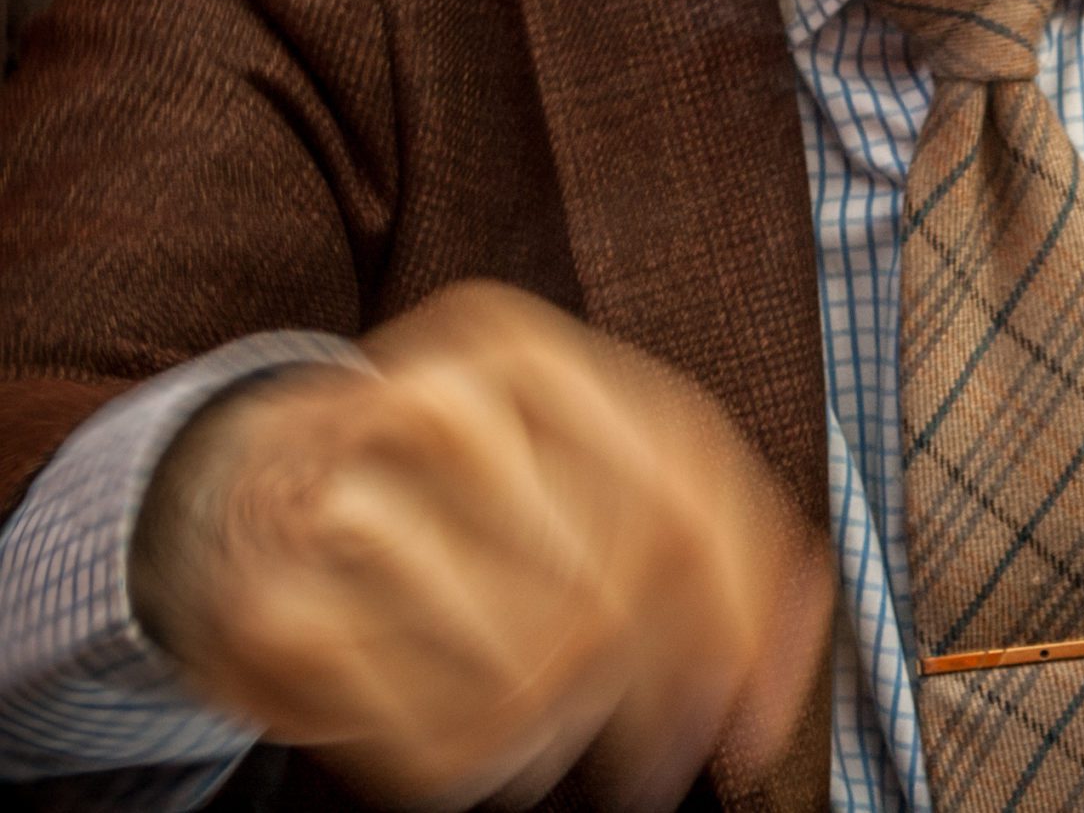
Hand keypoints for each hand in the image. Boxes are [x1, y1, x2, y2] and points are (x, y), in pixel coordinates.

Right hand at [131, 281, 831, 810]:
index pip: (682, 490)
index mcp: (522, 349)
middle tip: (665, 758)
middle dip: (663, 698)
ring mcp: (341, 499)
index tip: (763, 713)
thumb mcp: (567, 444)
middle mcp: (434, 404)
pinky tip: (465, 738)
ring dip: (560, 731)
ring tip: (545, 725)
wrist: (248, 486)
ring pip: (532, 669)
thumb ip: (690, 509)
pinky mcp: (274, 610)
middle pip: (616, 589)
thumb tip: (806, 616)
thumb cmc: (456, 482)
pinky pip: (431, 734)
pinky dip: (471, 763)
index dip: (747, 614)